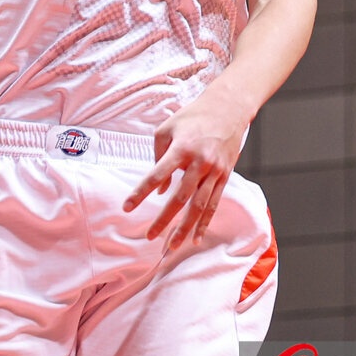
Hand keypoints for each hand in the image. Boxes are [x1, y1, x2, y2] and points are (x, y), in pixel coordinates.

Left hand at [122, 88, 248, 252]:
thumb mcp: (168, 128)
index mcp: (182, 148)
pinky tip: (196, 238)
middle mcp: (199, 162)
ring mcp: (214, 171)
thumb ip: (159, 157)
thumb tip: (159, 190)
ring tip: (172, 246)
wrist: (228, 109)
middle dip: (164, 219)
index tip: (127, 207)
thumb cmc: (193, 117)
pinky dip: (205, 222)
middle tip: (150, 236)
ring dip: (185, 228)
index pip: (157, 174)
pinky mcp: (224, 176)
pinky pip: (214, 204)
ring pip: (198, 206)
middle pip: (180, 197)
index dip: (141, 192)